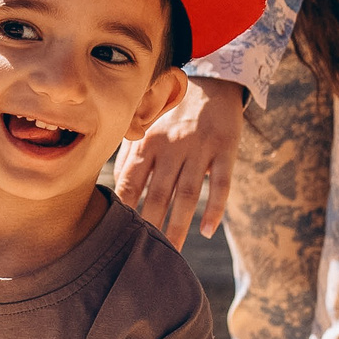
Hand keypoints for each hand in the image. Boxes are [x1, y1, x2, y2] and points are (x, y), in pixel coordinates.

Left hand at [116, 74, 244, 246]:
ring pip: (188, 193)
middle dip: (151, 226)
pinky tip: (208, 231)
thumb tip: (114, 194)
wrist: (212, 83)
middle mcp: (171, 146)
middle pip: (158, 193)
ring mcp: (199, 148)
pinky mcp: (225, 149)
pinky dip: (215, 208)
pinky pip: (221, 183)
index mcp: (147, 143)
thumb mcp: (147, 129)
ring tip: (173, 252)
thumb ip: (130, 159)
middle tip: (143, 256)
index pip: (131, 182)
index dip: (124, 210)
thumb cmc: (171, 114)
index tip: (116, 236)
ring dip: (180, 225)